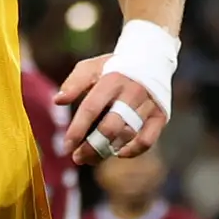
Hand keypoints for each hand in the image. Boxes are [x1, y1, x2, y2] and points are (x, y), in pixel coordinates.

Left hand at [54, 54, 168, 163]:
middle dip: (92, 147)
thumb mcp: (90, 68)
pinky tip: (117, 152)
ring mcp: (148, 105)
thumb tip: (58, 100)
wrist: (150, 59)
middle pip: (110, 127)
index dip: (77, 130)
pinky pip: (147, 140)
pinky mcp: (160, 116)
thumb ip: (73, 83)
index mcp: (112, 80)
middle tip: (78, 158)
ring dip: (107, 151)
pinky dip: (132, 151)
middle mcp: (132, 92)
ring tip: (92, 158)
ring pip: (127, 135)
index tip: (66, 147)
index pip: (91, 108)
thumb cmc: (113, 68)